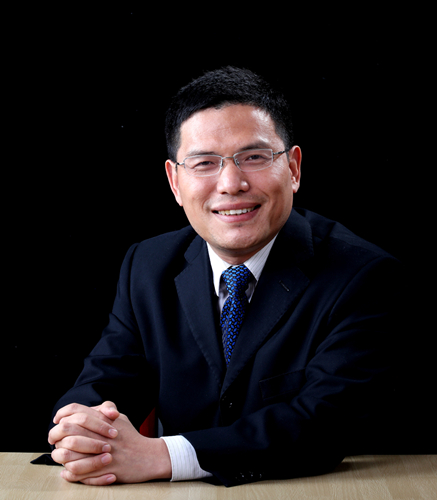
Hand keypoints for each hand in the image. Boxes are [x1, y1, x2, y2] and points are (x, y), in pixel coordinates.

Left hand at [49, 402, 170, 484]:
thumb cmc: (131, 438)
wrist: (148, 456)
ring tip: (59, 457)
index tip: (57, 420)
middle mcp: (102, 434)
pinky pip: (80, 473)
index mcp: (105, 419)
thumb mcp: (120, 418)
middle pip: (69, 430)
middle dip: (56, 436)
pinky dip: (69, 474)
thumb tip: (86, 409)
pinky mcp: (104, 470)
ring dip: (61, 457)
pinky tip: (66, 473)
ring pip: (70, 455)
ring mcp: (103, 452)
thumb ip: (105, 410)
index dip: (63, 414)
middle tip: (54, 440)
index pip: (77, 410)